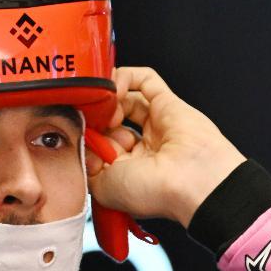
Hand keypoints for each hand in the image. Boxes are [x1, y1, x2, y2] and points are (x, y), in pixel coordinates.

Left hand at [87, 66, 245, 227]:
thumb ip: (88, 165)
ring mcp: (156, 123)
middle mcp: (143, 147)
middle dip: (96, 118)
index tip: (79, 133)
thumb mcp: (104, 189)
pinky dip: (126, 78)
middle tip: (92, 121)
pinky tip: (117, 90)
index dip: (87, 136)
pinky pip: (144, 80)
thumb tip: (81, 144)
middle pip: (110, 119)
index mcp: (130, 170)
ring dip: (109, 99)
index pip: (101, 143)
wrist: (191, 182)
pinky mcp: (168, 103)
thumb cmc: (156, 192)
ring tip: (106, 109)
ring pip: (125, 98)